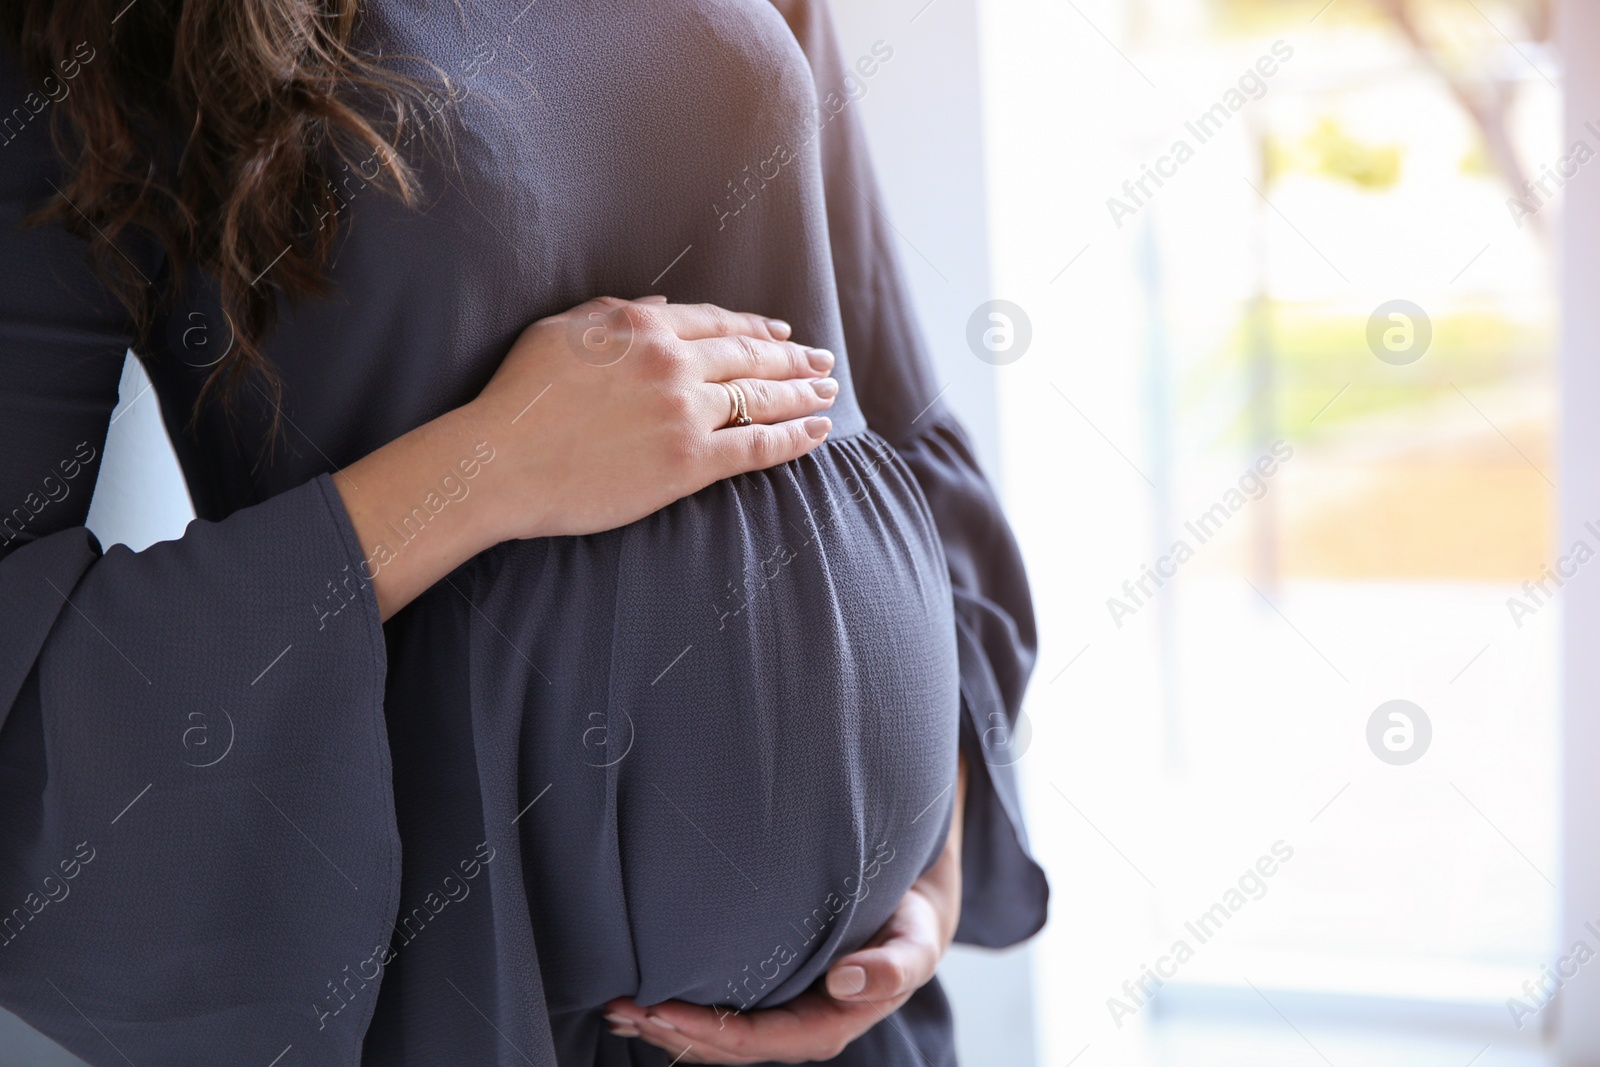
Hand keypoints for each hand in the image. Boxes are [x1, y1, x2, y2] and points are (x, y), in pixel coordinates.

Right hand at [464, 296, 836, 540]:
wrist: (500, 462)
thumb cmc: (518, 398)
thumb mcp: (560, 333)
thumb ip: (615, 315)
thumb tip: (660, 309)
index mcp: (644, 329)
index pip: (717, 323)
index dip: (755, 329)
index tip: (781, 335)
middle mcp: (674, 365)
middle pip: (750, 359)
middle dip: (793, 361)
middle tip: (823, 363)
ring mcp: (686, 414)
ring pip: (762, 399)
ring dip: (802, 395)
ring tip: (828, 393)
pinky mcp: (689, 464)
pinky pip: (757, 447)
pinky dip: (794, 439)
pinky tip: (818, 432)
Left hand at [604, 761, 966, 1063]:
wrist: (916, 905)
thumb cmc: (912, 921)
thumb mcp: (918, 939)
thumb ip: (894, 966)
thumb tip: (844, 985)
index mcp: (831, 1024)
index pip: (760, 1043)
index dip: (710, 1034)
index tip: (662, 1011)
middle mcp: (800, 1026)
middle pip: (726, 1047)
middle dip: (671, 1033)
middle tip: (619, 1007)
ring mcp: (781, 1011)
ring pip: (715, 1035)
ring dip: (665, 1025)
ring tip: (615, 1006)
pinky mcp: (768, 990)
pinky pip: (719, 1010)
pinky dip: (679, 1006)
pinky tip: (642, 994)